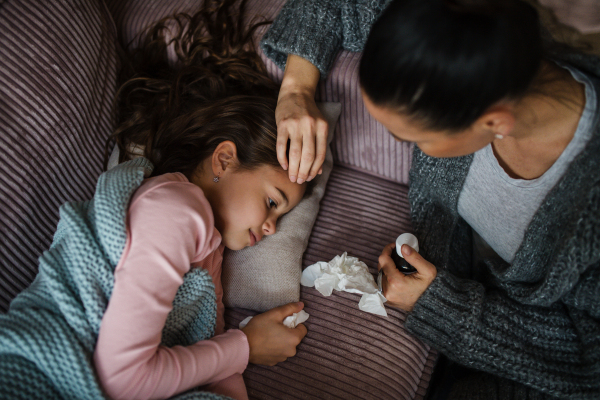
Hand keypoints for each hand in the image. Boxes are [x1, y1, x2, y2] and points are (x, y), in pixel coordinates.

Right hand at [241, 302, 307, 365]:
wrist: (243, 346)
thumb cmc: (259, 328)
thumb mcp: (274, 314)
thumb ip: (290, 308)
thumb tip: (302, 305)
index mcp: (294, 339)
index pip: (303, 329)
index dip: (295, 323)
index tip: (284, 321)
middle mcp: (291, 351)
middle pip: (294, 338)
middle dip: (288, 332)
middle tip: (275, 326)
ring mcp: (282, 358)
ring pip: (286, 346)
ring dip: (282, 341)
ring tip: (269, 335)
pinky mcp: (274, 362)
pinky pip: (278, 352)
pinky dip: (275, 348)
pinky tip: (265, 343)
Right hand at [276, 54, 326, 182]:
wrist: (296, 92)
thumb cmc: (309, 112)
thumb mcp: (319, 127)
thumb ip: (320, 147)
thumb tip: (319, 171)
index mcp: (322, 128)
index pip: (320, 155)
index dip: (315, 169)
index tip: (310, 178)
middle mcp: (310, 126)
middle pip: (308, 157)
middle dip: (304, 172)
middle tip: (299, 181)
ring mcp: (296, 125)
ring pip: (295, 153)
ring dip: (294, 169)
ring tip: (292, 177)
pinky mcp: (282, 124)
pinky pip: (282, 146)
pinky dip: (282, 158)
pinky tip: (284, 166)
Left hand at [378, 243, 436, 311]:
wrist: (429, 305)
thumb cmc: (429, 288)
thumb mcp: (427, 270)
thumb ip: (414, 257)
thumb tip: (403, 247)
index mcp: (395, 282)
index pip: (383, 259)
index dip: (387, 249)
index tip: (394, 246)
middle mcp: (387, 289)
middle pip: (381, 266)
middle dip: (388, 257)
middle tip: (399, 254)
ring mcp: (386, 295)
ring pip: (381, 274)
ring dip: (387, 266)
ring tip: (399, 264)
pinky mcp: (386, 299)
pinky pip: (382, 282)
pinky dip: (388, 275)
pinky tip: (397, 273)